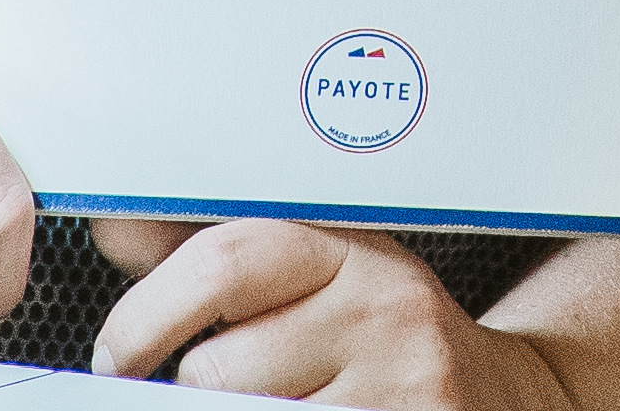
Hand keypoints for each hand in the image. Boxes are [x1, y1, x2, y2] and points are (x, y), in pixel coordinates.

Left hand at [90, 220, 556, 399]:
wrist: (501, 396)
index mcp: (348, 249)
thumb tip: (118, 226)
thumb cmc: (380, 339)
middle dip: (189, 392)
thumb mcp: (316, 277)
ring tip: (269, 405)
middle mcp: (382, 309)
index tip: (118, 352)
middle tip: (196, 396)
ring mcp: (397, 386)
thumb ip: (217, 255)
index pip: (223, 262)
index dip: (144, 315)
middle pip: (216, 366)